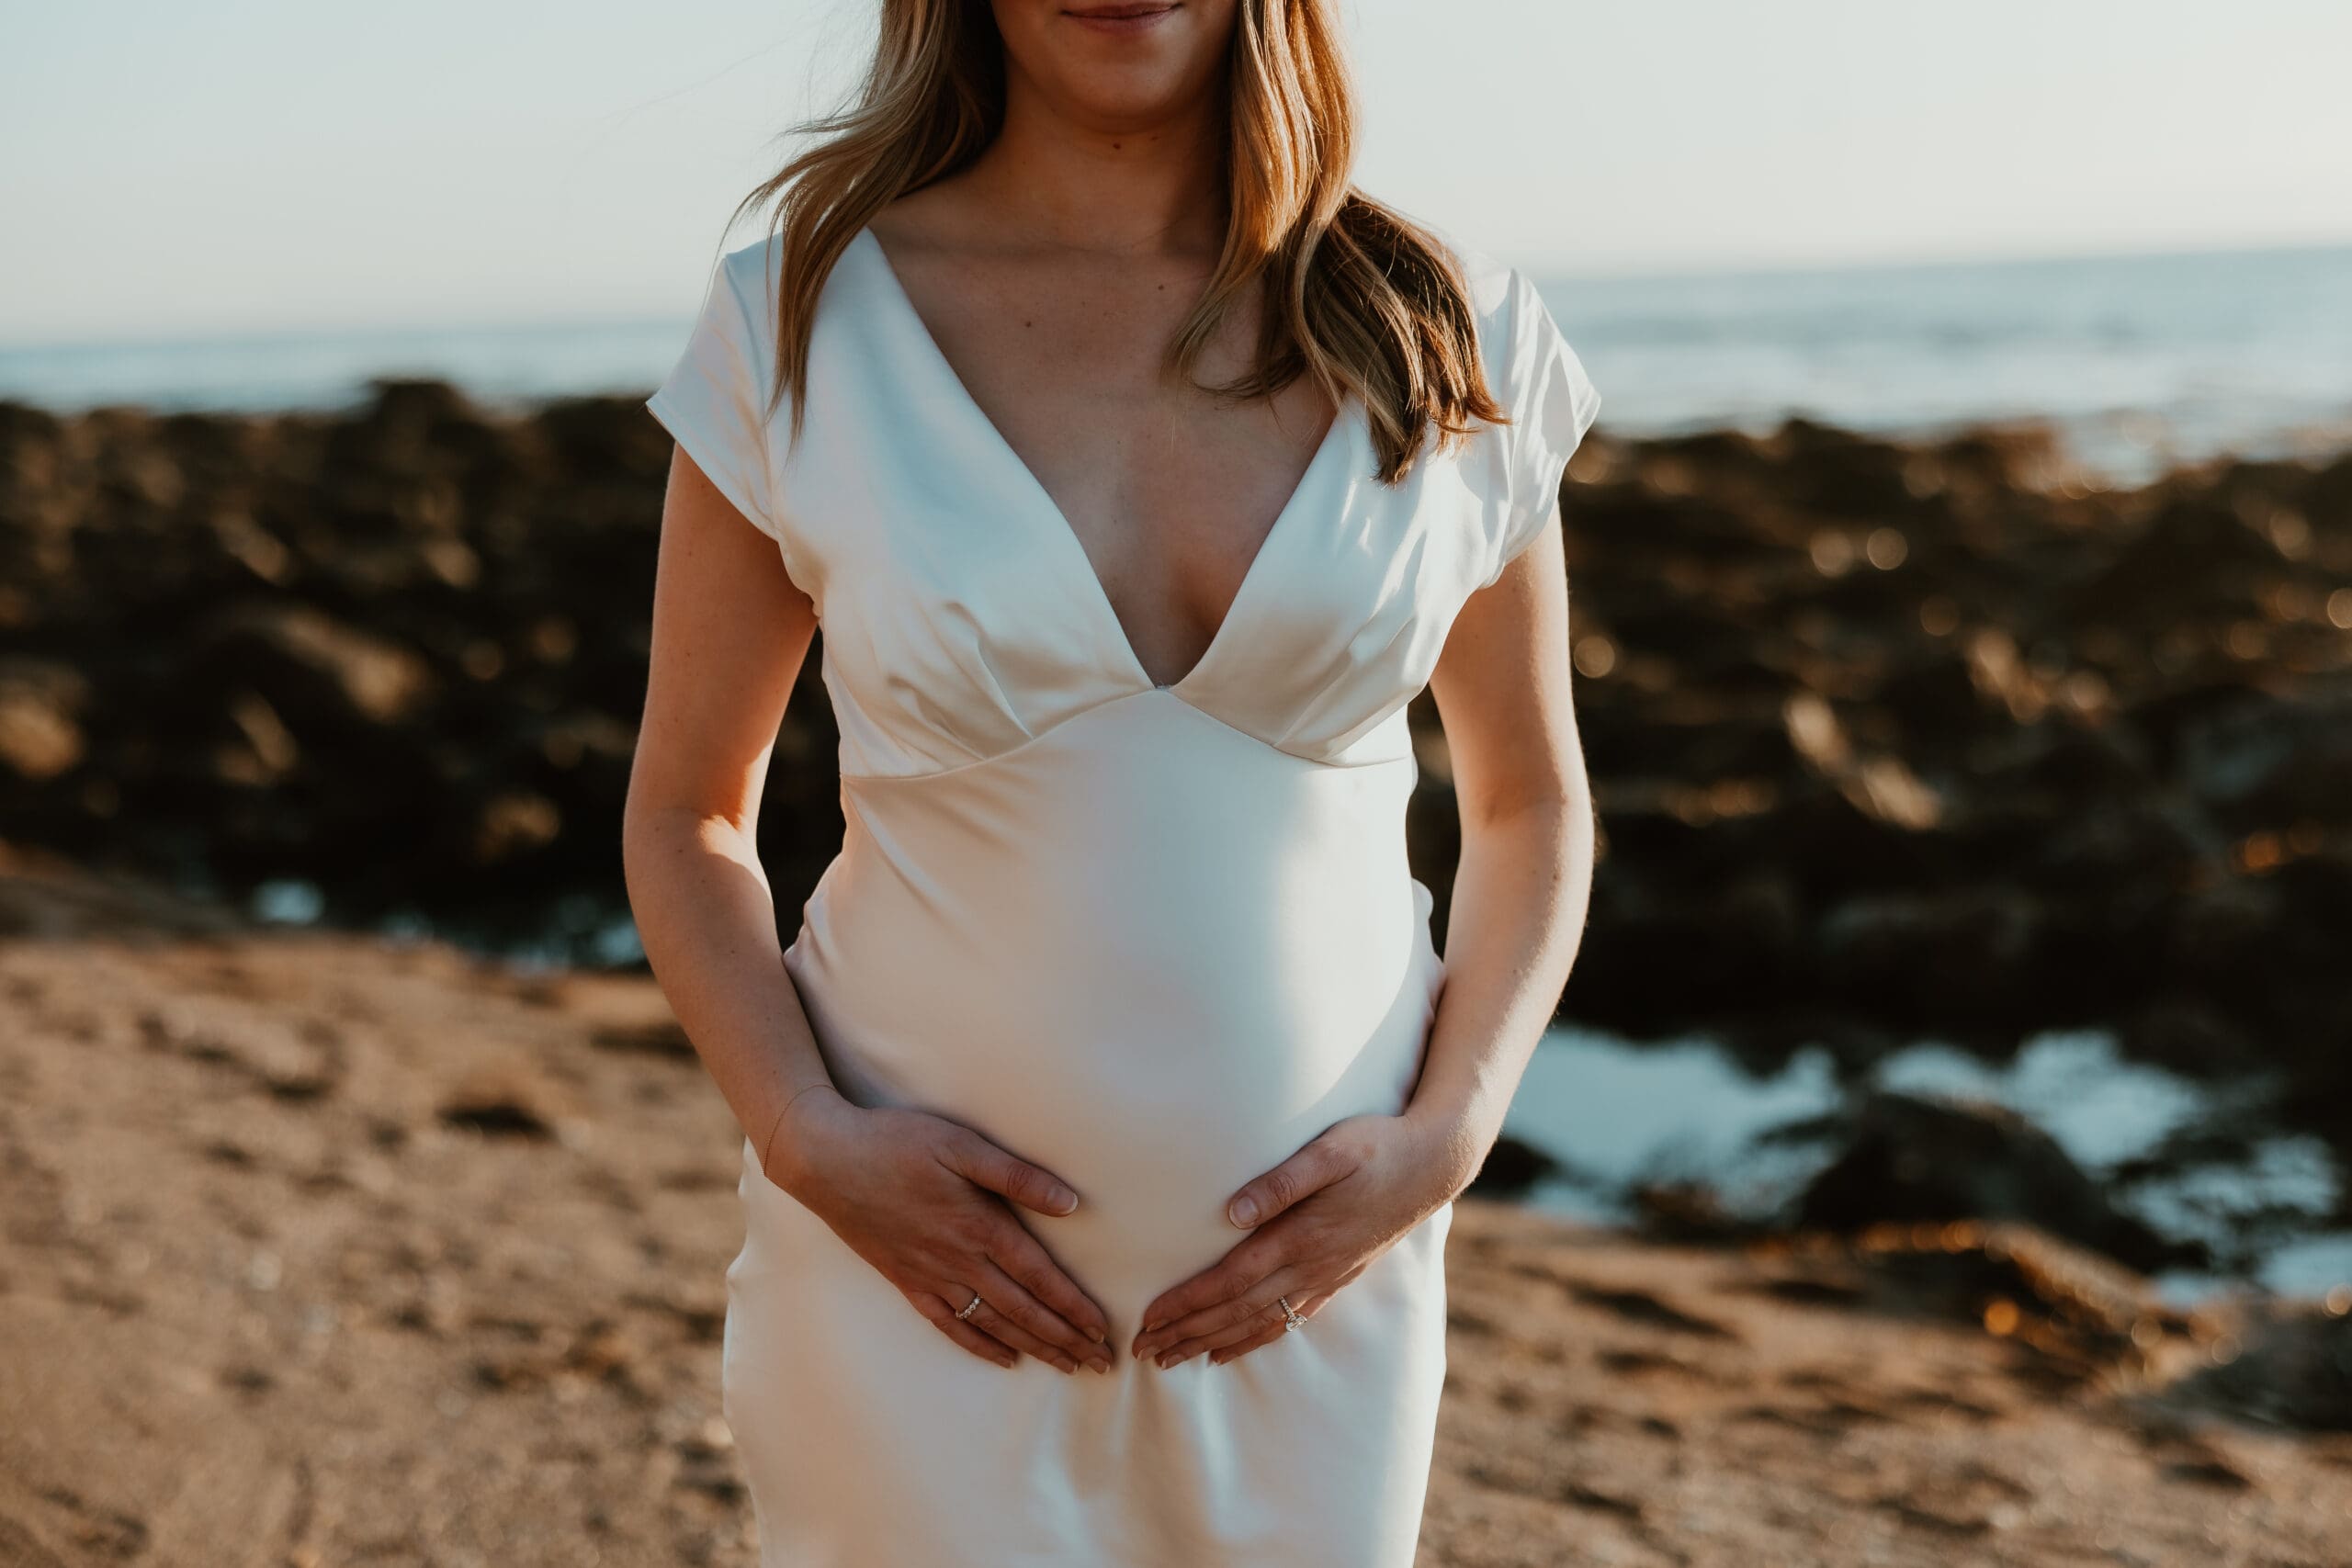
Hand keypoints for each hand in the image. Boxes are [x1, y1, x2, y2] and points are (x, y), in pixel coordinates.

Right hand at [770, 1086, 1113, 1373]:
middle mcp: (960, 1260)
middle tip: (1100, 1364)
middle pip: (1024, 1310)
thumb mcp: (962, 1145)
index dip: (1075, 1307)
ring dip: (1035, 1347)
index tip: (1103, 1331)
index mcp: (980, 1226)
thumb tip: (1072, 1203)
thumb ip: (1017, 1176)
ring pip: (994, 1323)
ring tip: (1067, 1366)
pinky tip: (1005, 1359)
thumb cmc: (897, 1142)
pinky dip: (981, 1345)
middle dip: (1066, 1339)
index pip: (1041, 1278)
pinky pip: (949, 1324)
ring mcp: (931, 1275)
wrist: (826, 1161)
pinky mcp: (906, 1281)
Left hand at [1129, 1109, 1475, 1368]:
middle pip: (1236, 1311)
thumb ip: (1280, 1182)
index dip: (1187, 1303)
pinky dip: (1253, 1339)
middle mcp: (1310, 1266)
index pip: (1230, 1280)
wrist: (1434, 1164)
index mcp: (1301, 1237)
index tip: (1149, 1320)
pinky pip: (1288, 1320)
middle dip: (1187, 1332)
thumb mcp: (1330, 1151)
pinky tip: (1228, 1350)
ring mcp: (1325, 1276)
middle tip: (1144, 1351)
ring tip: (1173, 1359)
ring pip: (1258, 1322)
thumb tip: (1230, 1213)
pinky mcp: (1337, 1276)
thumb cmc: (1376, 1147)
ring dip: (1212, 1342)